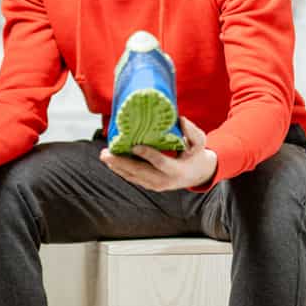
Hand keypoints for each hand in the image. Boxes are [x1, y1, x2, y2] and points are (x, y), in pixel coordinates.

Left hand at [100, 117, 217, 191]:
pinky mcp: (150, 186)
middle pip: (140, 172)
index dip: (148, 155)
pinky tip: (112, 162)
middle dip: (122, 163)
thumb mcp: (200, 142)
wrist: (198, 175)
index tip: (134, 146)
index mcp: (178, 170)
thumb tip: (180, 119)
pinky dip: (122, 171)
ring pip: (134, 177)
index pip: (161, 163)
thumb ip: (191, 131)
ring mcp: (156, 186)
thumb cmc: (197, 155)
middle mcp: (165, 181)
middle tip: (106, 154)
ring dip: (117, 167)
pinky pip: (134, 179)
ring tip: (105, 156)